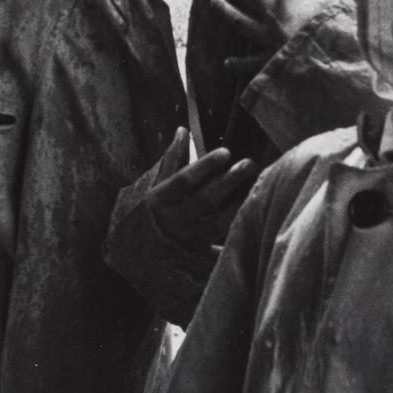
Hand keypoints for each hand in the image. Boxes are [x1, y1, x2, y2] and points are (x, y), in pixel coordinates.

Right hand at [143, 127, 258, 252]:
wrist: (134, 261)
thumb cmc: (147, 217)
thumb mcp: (151, 188)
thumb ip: (170, 162)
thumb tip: (183, 131)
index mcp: (159, 201)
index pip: (184, 180)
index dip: (205, 165)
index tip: (226, 152)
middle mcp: (173, 221)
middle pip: (206, 199)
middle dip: (230, 180)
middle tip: (249, 163)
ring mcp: (187, 241)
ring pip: (220, 222)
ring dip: (239, 203)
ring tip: (258, 186)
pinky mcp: (200, 258)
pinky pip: (223, 248)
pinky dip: (238, 238)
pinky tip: (257, 225)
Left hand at [208, 0, 352, 64]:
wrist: (332, 63)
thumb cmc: (337, 27)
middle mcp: (273, 13)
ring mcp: (268, 37)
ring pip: (241, 21)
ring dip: (226, 10)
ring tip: (214, 1)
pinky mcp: (270, 59)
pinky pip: (251, 61)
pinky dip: (238, 63)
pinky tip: (227, 62)